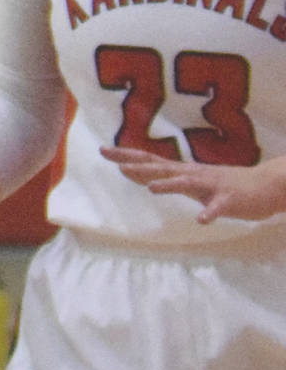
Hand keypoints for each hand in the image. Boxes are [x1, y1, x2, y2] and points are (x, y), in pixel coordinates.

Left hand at [103, 144, 285, 223]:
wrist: (265, 185)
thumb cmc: (223, 185)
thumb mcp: (189, 180)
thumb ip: (163, 177)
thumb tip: (133, 171)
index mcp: (183, 172)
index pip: (150, 161)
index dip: (127, 156)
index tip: (103, 150)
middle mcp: (194, 174)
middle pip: (161, 168)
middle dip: (138, 165)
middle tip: (115, 162)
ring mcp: (212, 185)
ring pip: (188, 183)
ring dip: (170, 185)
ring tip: (151, 188)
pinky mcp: (229, 199)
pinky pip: (218, 208)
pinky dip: (209, 213)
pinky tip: (202, 219)